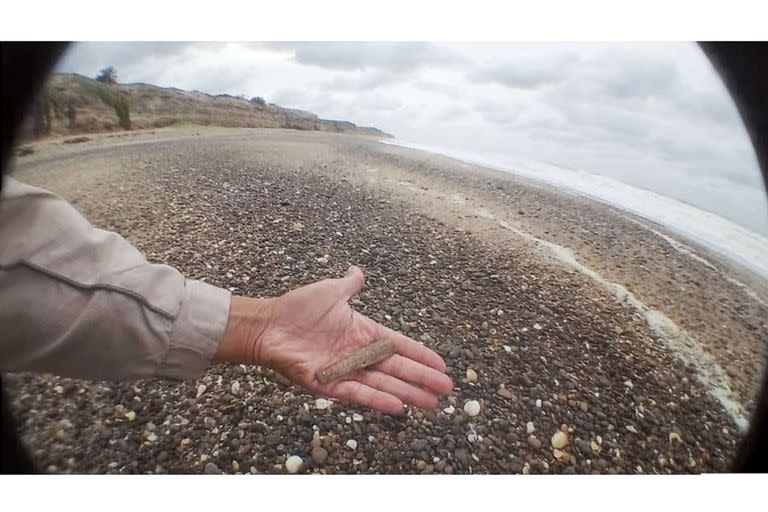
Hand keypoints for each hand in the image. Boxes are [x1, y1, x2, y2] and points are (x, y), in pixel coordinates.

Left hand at [215, 266, 452, 414]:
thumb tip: (358, 271)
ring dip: (407, 394)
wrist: (268, 324)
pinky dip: (377, 401)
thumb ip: (349, 285)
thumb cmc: (297, 308)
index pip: (398, 346)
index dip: (420, 355)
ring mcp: (344, 370)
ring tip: (431, 404)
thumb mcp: (330, 291)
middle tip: (446, 390)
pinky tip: (398, 407)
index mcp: (362, 332)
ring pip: (383, 385)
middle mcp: (357, 354)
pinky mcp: (328, 385)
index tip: (441, 365)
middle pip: (396, 369)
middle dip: (422, 379)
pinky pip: (357, 394)